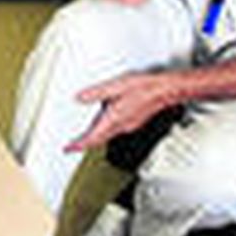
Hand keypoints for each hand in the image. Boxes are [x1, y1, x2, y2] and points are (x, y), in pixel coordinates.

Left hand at [65, 71, 181, 153]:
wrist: (166, 90)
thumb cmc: (146, 88)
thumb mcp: (116, 86)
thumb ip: (97, 93)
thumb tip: (80, 97)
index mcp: (113, 119)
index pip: (92, 139)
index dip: (78, 145)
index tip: (68, 149)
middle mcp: (120, 126)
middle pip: (98, 141)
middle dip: (84, 144)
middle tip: (73, 146)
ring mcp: (128, 125)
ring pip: (107, 137)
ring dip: (95, 139)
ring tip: (84, 137)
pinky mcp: (133, 122)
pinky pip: (115, 131)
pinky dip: (105, 132)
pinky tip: (104, 124)